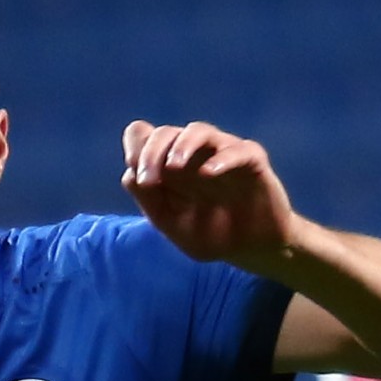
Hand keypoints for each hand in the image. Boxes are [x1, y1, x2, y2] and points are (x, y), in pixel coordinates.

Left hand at [121, 120, 294, 267]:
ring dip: (183, 145)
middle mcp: (195, 154)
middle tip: (147, 178)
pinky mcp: (252, 161)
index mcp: (171, 166)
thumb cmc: (210, 234)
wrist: (250, 249)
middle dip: (153, 150)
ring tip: (173, 165)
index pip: (146, 137)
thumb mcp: (172, 225)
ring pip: (200, 131)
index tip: (138, 178)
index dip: (138, 148)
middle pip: (168, 132)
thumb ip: (150, 201)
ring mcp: (223, 154)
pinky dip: (223, 158)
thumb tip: (128, 174)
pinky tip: (208, 173)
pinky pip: (239, 150)